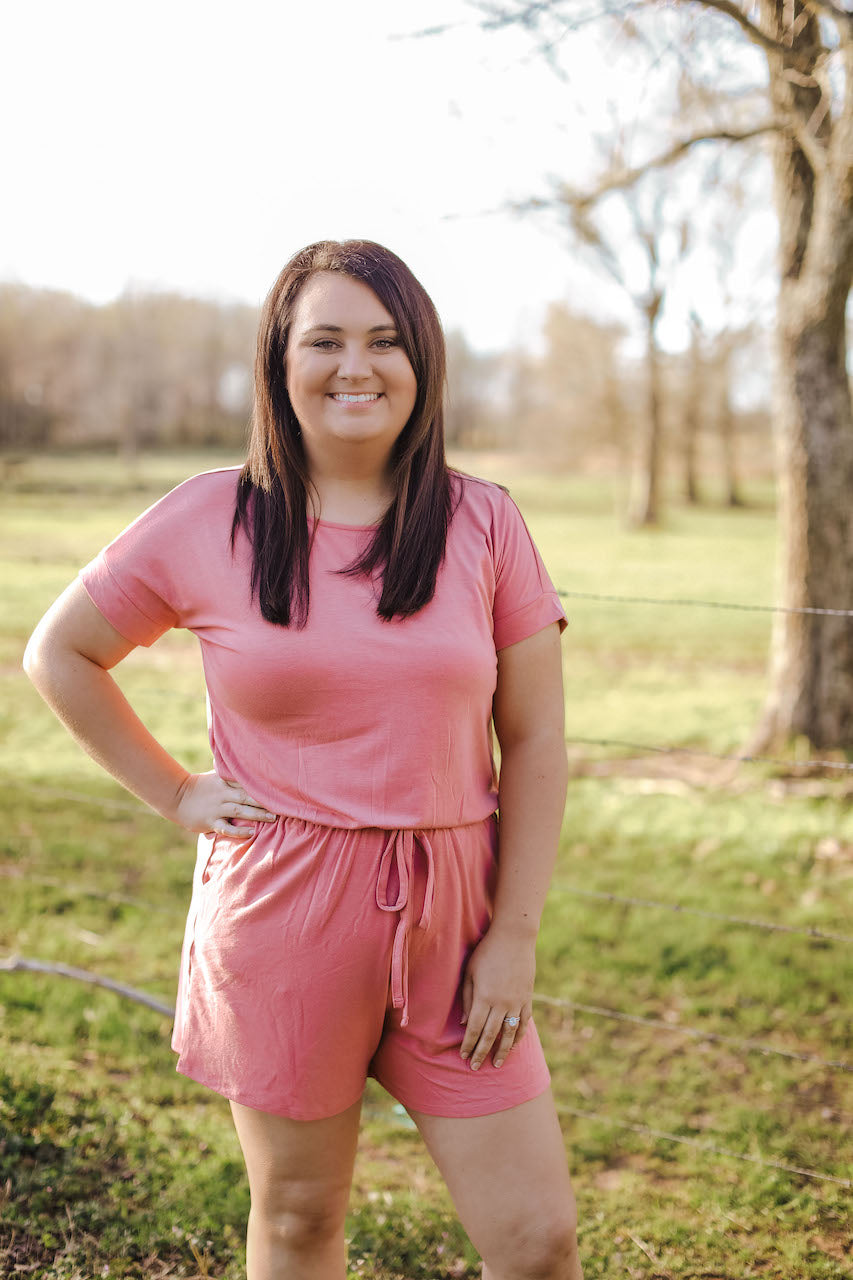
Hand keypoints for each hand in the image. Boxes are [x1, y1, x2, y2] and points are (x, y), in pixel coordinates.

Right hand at [172, 771, 276, 835]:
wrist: (176, 798)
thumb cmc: (199, 786)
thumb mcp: (214, 775)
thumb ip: (229, 771)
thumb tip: (245, 759)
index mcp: (224, 781)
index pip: (245, 781)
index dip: (261, 784)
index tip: (278, 785)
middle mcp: (222, 794)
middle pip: (246, 796)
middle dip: (264, 800)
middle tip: (282, 804)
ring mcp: (217, 808)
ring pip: (239, 811)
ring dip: (257, 814)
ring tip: (272, 818)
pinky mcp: (210, 822)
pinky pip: (227, 827)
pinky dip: (239, 831)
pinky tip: (251, 832)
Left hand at [459, 926, 535, 1070]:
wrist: (514, 937)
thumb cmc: (486, 952)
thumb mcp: (470, 972)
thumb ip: (467, 998)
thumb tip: (465, 1024)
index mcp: (484, 996)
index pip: (475, 1028)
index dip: (468, 1044)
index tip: (463, 1056)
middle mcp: (501, 1003)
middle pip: (491, 1035)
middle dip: (482, 1053)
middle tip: (475, 1068)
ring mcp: (517, 1002)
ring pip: (509, 1033)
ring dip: (502, 1051)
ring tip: (496, 1064)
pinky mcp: (527, 998)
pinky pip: (524, 1022)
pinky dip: (518, 1036)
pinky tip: (513, 1045)